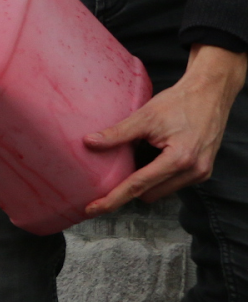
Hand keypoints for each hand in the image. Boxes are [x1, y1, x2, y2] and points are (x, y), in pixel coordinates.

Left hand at [85, 45, 247, 214]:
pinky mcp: (203, 170)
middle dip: (129, 188)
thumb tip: (89, 143)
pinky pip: (172, 184)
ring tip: (142, 157)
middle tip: (115, 171)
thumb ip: (117, 133)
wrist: (211, 91)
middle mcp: (193, 171)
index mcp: (179, 159)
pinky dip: (158, 177)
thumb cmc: (181, 101)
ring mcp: (201, 172)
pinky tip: (155, 158)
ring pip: (160, 192)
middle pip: (148, 194)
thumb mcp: (145, 116)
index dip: (112, 199)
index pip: (137, 186)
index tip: (92, 210)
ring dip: (146, 183)